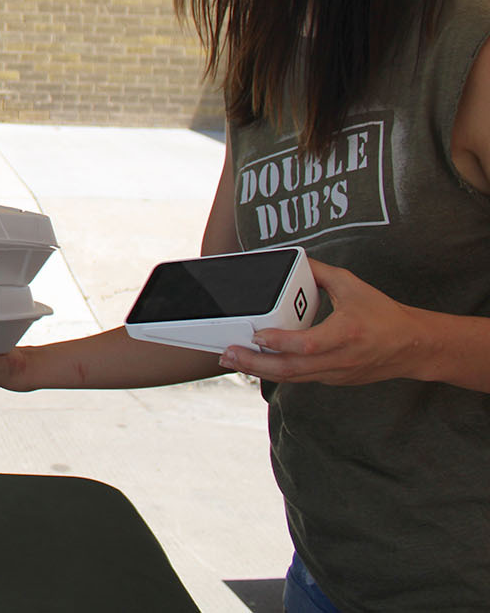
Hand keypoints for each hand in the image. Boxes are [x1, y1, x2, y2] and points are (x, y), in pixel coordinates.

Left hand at [220, 259, 426, 384]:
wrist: (413, 347)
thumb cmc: (384, 314)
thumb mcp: (354, 286)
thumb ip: (321, 273)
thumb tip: (296, 260)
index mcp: (347, 333)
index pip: (308, 344)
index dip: (280, 342)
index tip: (257, 335)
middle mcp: (340, 358)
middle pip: (291, 368)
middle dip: (255, 363)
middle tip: (227, 353)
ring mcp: (336, 373)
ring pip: (292, 378)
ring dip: (259, 370)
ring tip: (233, 359)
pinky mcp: (333, 380)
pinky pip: (300, 378)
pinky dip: (276, 372)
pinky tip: (257, 363)